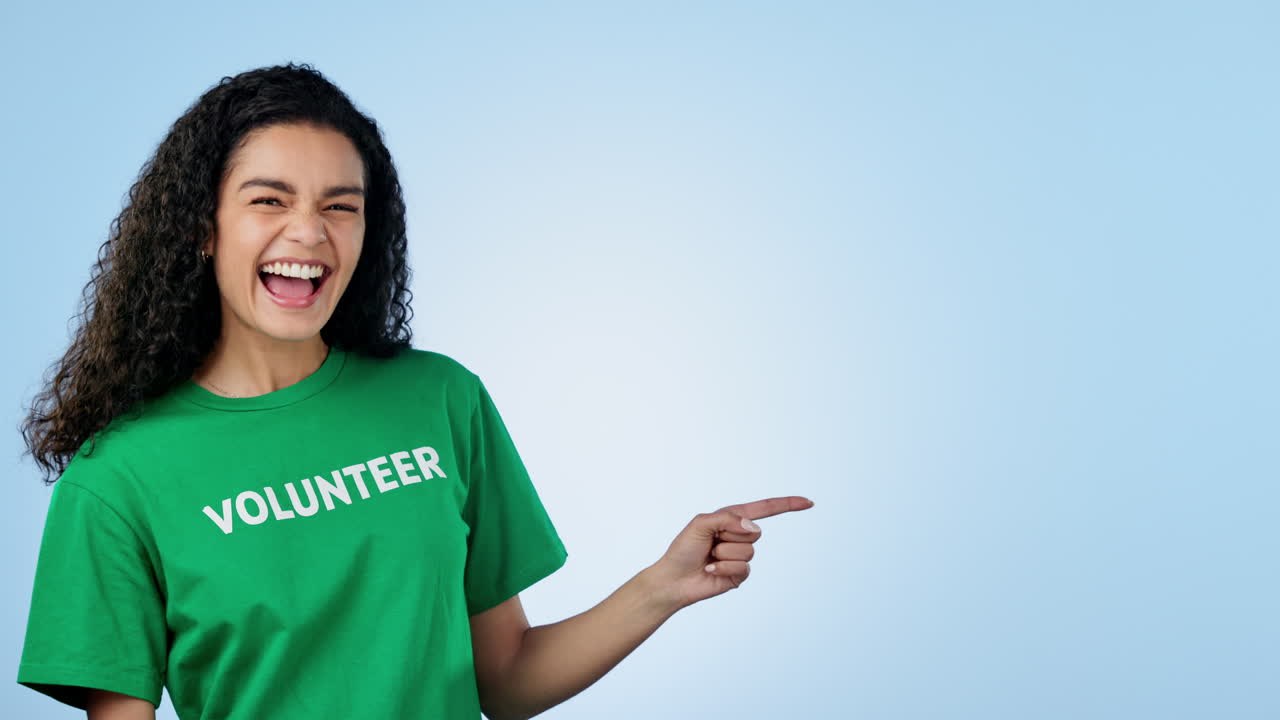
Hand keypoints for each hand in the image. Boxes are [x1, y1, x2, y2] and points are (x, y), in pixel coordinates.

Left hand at [647, 496, 814, 610]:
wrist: (674, 579)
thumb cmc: (683, 549)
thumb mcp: (701, 524)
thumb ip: (727, 519)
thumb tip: (753, 529)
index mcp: (732, 518)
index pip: (765, 509)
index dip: (788, 505)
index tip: (809, 503)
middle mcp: (740, 536)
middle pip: (755, 532)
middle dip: (729, 536)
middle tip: (711, 543)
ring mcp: (741, 556)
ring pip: (748, 552)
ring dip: (724, 555)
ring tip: (709, 558)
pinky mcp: (739, 575)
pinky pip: (742, 568)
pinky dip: (724, 569)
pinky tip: (711, 570)